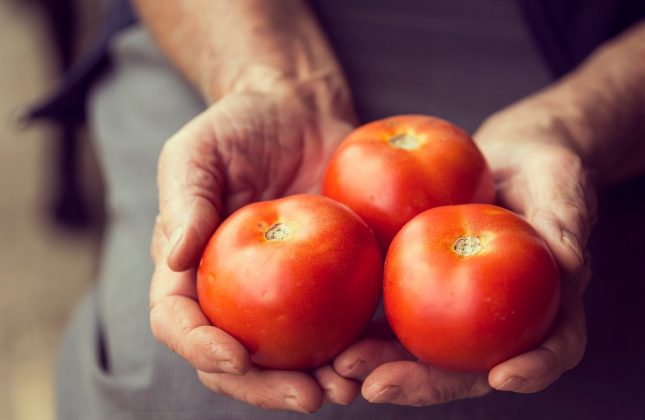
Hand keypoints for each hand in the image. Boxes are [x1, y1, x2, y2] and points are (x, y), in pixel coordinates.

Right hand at [149, 86, 359, 412]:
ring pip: (291, 356)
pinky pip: (340, 323)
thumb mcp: (196, 151)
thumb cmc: (237, 126)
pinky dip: (357, 347)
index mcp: (190, 270)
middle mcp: (233, 294)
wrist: (297, 110)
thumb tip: (177, 257)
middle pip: (237, 360)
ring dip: (316, 381)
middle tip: (307, 396)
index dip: (200, 347)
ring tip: (347, 391)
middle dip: (266, 387)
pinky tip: (378, 357)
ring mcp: (283, 294)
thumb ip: (184, 201)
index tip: (234, 357)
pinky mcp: (328, 282)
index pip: (179, 321)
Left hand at [333, 100, 596, 405]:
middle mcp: (506, 320)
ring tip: (343, 366)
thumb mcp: (561, 180)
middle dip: (427, 383)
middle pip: (474, 367)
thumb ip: (566, 215)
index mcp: (552, 302)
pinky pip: (399, 316)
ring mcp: (464, 313)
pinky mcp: (428, 292)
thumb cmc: (545, 167)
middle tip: (380, 386)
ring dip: (385, 365)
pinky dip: (368, 329)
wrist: (505, 156)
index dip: (535, 368)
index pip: (556, 345)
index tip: (503, 377)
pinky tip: (336, 331)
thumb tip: (570, 259)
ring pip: (428, 353)